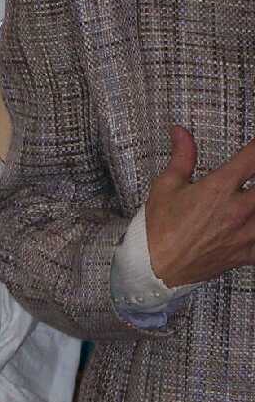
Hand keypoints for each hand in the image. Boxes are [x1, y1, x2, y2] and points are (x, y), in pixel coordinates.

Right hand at [145, 126, 254, 286]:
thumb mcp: (166, 186)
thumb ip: (181, 157)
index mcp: (218, 189)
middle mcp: (237, 210)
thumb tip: (181, 133)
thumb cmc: (159, 230)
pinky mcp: (245, 254)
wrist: (155, 268)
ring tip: (252, 201)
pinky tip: (253, 228)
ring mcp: (245, 234)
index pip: (252, 158)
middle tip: (252, 177)